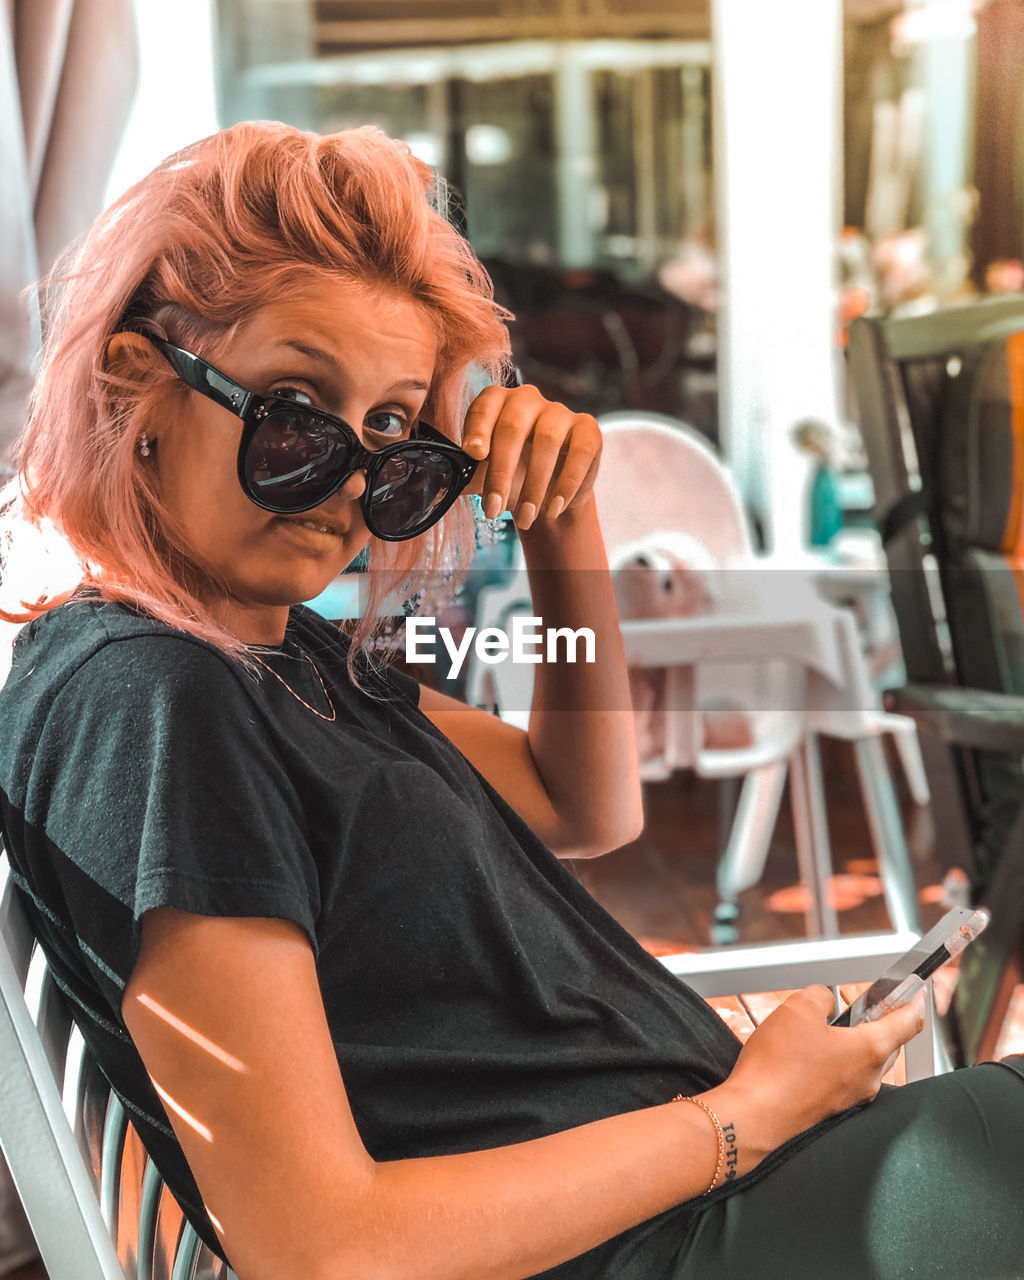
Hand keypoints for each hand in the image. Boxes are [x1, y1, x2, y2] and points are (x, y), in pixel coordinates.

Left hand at [460, 384, 600, 530]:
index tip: (473, 454)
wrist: (549, 497)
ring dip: (533, 486)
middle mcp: (528, 398)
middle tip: (491, 510)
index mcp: (496, 402)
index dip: (478, 428)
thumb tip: (433, 483)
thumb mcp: (481, 477)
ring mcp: (560, 412)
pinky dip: (567, 484)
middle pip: (513, 428)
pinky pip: (580, 452)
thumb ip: (459, 475)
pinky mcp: (588, 429)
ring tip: (525, 518)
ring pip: (547, 442)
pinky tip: (553, 508)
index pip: (485, 406)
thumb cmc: (510, 479)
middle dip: (501, 473)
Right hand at [706, 984, 925, 1175]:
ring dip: (852, 1042)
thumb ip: (821, 996)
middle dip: (879, 1021)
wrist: (755, 1116)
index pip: (908, 1022)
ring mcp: (851, 1097)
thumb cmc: (778, 1067)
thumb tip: (827, 1001)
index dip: (914, 1001)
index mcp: (870, 1050)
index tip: (916, 991)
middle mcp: (868, 1078)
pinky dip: (835, 1062)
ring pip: (864, 1062)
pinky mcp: (832, 1108)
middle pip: (887, 1043)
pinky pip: (843, 1078)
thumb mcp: (798, 1010)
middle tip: (865, 1003)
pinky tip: (808, 1055)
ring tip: (825, 1027)